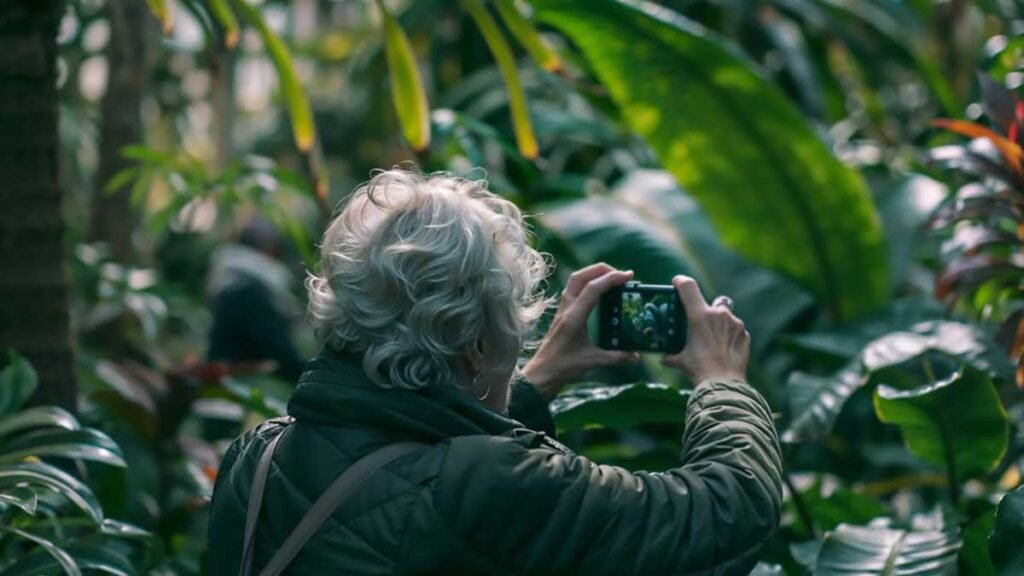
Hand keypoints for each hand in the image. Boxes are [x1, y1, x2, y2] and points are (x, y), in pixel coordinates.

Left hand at [523, 263, 639, 399]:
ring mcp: (562, 310)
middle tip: (620, 274)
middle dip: (601, 269)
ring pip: (574, 281)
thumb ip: (617, 357)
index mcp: (574, 317)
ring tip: (611, 278)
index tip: (628, 276)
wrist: (541, 374)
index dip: (611, 278)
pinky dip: (586, 285)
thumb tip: (636, 356)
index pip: (593, 288)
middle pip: (580, 276)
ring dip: (592, 274)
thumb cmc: (564, 367)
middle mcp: (567, 309)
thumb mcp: (593, 361)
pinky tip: (598, 293)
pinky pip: (573, 290)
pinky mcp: (561, 314)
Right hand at [661, 275, 748, 382]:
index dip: (681, 282)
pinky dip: (731, 335)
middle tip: (704, 321)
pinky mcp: (744, 334)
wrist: (723, 383)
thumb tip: (665, 359)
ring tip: (715, 339)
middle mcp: (719, 315)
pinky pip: (736, 329)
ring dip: (722, 322)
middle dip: (710, 308)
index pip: (688, 287)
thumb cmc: (700, 369)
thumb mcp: (682, 360)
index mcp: (700, 316)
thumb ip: (672, 356)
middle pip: (714, 300)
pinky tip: (725, 348)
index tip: (677, 282)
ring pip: (727, 314)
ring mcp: (735, 323)